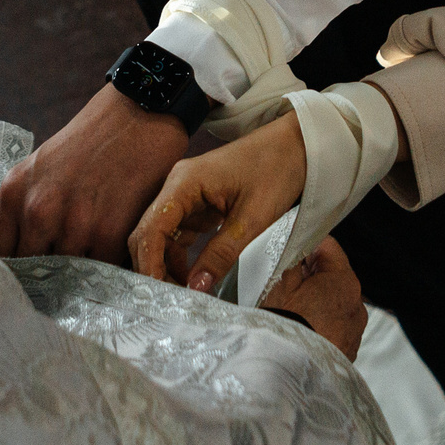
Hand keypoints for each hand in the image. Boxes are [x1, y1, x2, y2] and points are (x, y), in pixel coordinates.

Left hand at [0, 83, 189, 261]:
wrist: (138, 114)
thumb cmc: (91, 140)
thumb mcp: (40, 167)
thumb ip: (26, 208)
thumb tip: (22, 254)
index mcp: (14, 193)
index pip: (0, 253)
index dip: (13, 269)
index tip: (27, 274)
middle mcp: (37, 211)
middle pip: (33, 270)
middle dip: (48, 275)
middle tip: (64, 273)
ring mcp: (73, 225)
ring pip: (69, 275)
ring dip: (81, 274)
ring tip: (93, 261)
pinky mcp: (109, 233)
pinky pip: (102, 269)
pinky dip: (109, 267)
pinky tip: (115, 253)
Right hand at [129, 111, 307, 292]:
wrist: (296, 145)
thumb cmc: (276, 169)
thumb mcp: (253, 218)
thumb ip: (221, 254)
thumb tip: (196, 288)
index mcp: (184, 183)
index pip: (151, 228)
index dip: (148, 262)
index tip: (156, 293)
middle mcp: (177, 186)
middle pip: (149, 233)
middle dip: (154, 267)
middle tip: (170, 300)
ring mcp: (185, 195)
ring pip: (161, 237)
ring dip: (167, 265)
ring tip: (184, 293)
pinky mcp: (197, 204)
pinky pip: (179, 234)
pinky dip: (181, 257)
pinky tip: (193, 276)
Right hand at [259, 239, 366, 359]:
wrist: (287, 370)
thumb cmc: (285, 325)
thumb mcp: (282, 282)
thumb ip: (293, 258)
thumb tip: (297, 248)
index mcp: (344, 281)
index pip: (329, 247)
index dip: (308, 248)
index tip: (295, 255)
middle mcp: (357, 305)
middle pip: (336, 277)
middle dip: (315, 278)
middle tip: (290, 287)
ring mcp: (356, 330)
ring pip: (338, 304)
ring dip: (321, 303)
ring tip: (297, 314)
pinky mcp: (350, 351)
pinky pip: (339, 328)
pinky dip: (325, 326)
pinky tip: (305, 332)